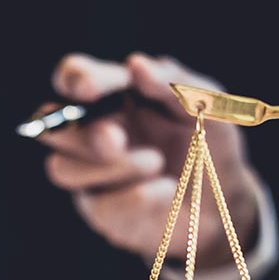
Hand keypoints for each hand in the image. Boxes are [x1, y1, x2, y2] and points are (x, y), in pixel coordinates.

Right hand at [41, 53, 260, 267]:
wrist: (227, 203)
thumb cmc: (210, 145)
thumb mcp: (207, 106)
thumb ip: (174, 83)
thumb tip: (135, 64)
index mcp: (113, 96)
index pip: (74, 77)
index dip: (74, 79)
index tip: (91, 89)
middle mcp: (92, 134)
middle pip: (50, 127)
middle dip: (79, 132)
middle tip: (116, 140)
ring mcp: (91, 177)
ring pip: (62, 169)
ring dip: (110, 167)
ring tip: (156, 163)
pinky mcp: (103, 215)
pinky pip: (102, 207)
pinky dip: (137, 198)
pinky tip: (166, 192)